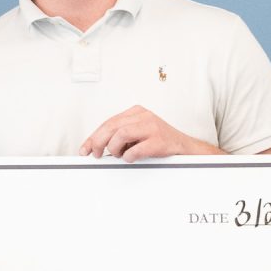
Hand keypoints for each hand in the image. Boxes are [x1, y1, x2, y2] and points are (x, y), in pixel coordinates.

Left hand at [80, 107, 213, 161]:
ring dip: (115, 149)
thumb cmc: (160, 141)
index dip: (94, 136)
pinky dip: (129, 156)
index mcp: (136, 112)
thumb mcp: (138, 132)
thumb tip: (97, 145)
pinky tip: (131, 158)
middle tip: (95, 154)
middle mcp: (144, 116)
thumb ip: (120, 134)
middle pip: (112, 126)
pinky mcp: (159, 141)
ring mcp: (152, 127)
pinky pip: (136, 149)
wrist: (184, 148)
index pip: (109, 122)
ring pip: (121, 135)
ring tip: (119, 155)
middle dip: (98, 142)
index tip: (85, 148)